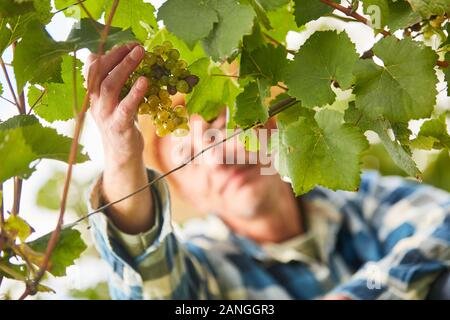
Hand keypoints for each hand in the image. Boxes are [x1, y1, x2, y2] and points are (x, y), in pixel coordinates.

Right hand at [86, 43, 147, 167]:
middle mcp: (95, 103)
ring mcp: (105, 115)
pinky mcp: (118, 127)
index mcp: (94, 95)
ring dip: (125, 67)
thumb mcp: (117, 102)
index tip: (126, 44)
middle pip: (100, 73)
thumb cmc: (122, 125)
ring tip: (140, 54)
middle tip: (136, 45)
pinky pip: (125, 108)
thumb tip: (124, 60)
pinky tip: (144, 81)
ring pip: (109, 86)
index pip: (92, 68)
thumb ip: (117, 85)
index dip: (107, 54)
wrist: (122, 156)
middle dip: (117, 55)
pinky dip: (134, 93)